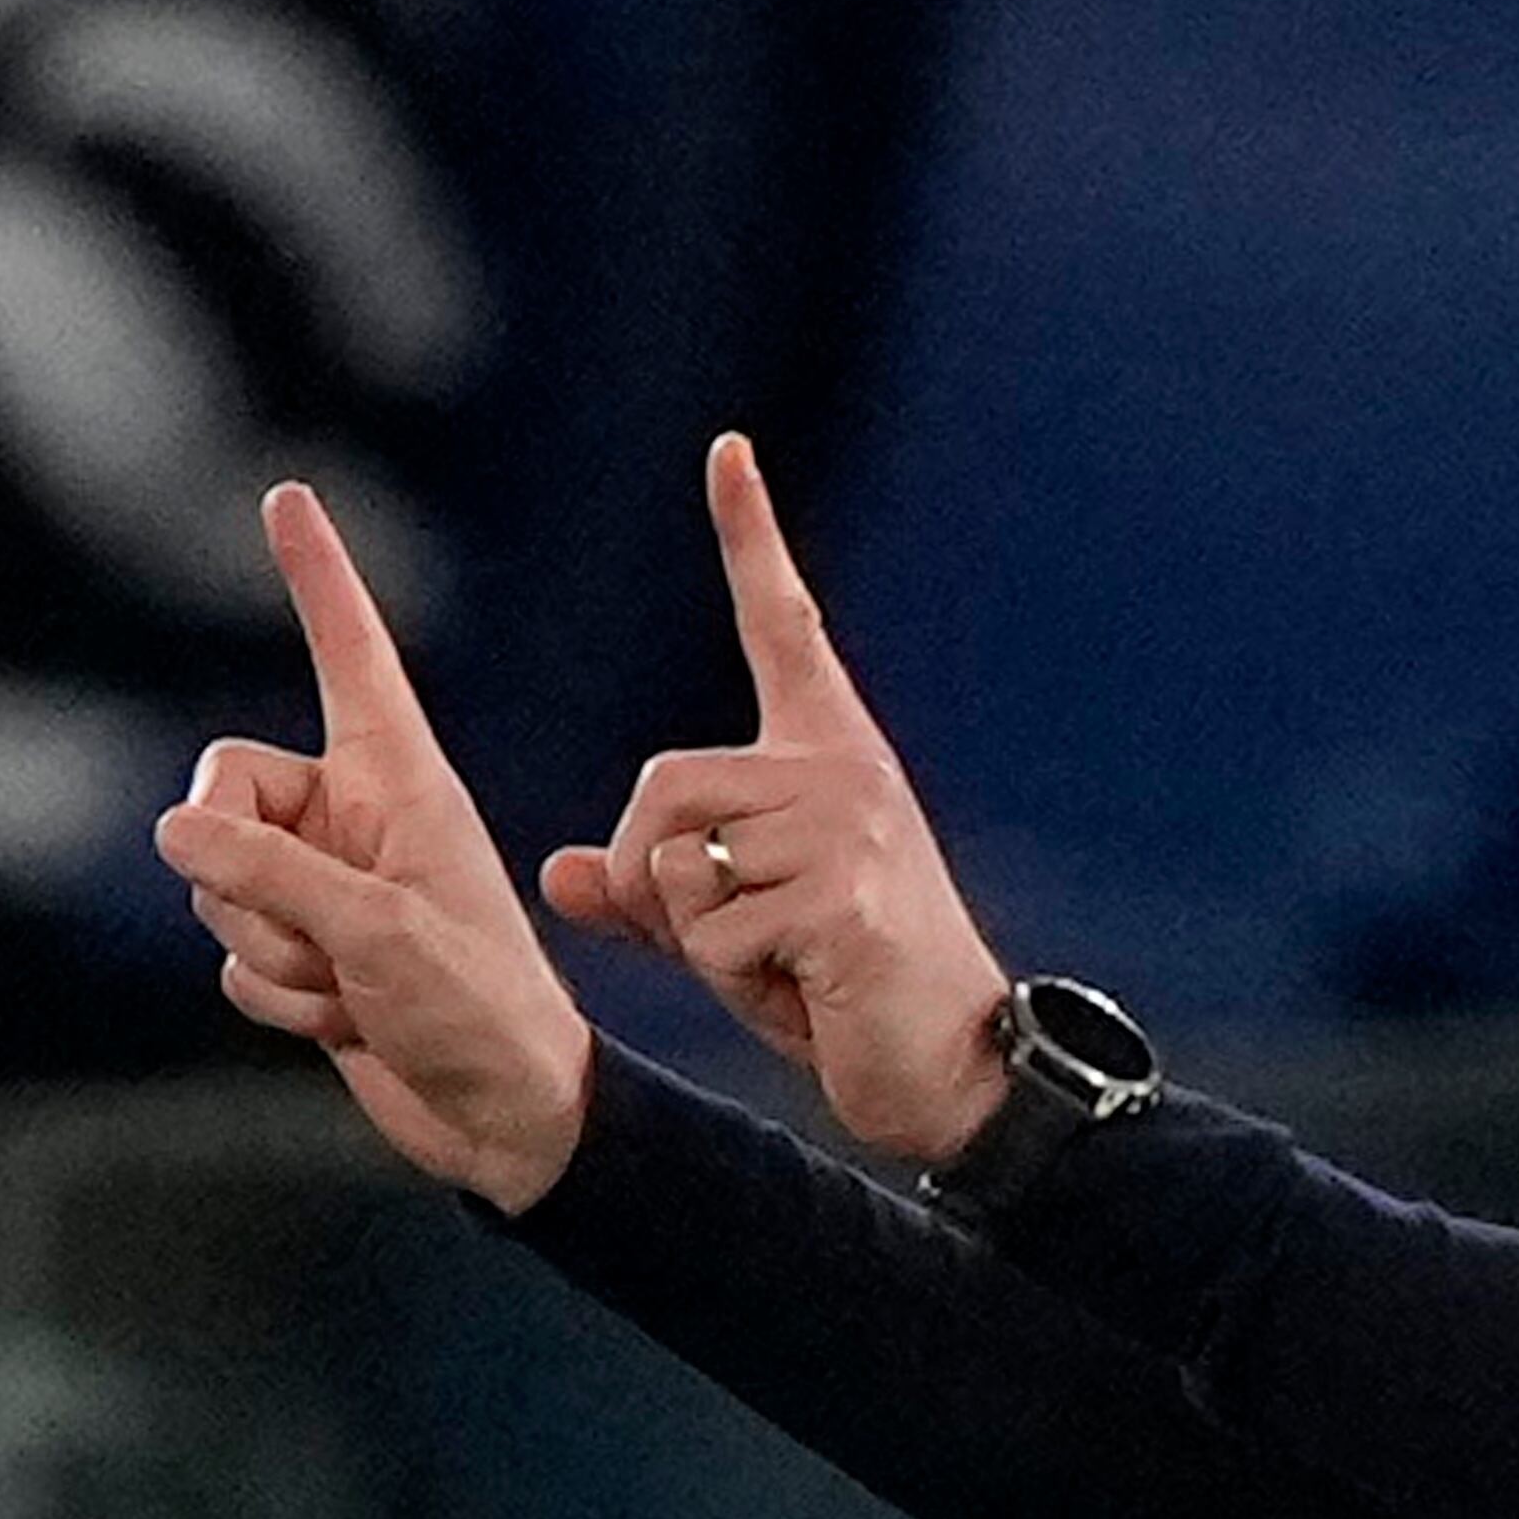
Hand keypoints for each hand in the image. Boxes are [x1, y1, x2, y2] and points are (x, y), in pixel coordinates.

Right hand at [153, 481, 594, 1211]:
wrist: (506, 1116)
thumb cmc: (480, 1008)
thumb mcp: (378, 930)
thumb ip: (270, 870)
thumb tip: (172, 829)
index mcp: (400, 779)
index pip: (350, 655)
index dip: (319, 576)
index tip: (289, 495)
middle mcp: (355, 816)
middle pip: (219, 792)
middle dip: (238, 870)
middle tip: (319, 929)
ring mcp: (324, 884)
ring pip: (213, 885)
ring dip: (268, 949)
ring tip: (357, 984)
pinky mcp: (304, 950)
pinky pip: (230, 957)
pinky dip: (275, 997)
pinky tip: (344, 1021)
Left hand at [542, 434, 1010, 1166]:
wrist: (956, 1067)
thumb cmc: (846, 992)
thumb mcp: (738, 930)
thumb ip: (653, 893)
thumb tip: (562, 871)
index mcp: (828, 757)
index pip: (783, 624)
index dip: (751, 535)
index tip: (726, 450)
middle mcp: (841, 770)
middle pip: (660, 786)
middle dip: (654, 880)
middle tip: (735, 943)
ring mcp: (848, 828)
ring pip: (677, 862)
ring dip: (696, 940)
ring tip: (784, 968)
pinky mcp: (842, 897)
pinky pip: (712, 932)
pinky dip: (734, 982)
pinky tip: (809, 989)